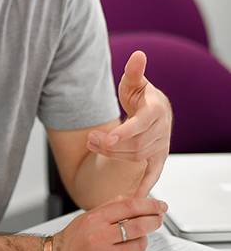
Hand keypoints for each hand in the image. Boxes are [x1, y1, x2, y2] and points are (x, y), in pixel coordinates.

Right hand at [54, 195, 167, 250]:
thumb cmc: (73, 238)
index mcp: (95, 219)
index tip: (160, 205)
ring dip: (143, 241)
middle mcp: (100, 237)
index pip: (129, 207)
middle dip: (154, 221)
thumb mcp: (86, 217)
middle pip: (138, 226)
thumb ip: (108, 207)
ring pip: (140, 246)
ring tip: (137, 238)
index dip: (149, 204)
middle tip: (158, 219)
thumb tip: (129, 198)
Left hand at [87, 51, 171, 196]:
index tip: (106, 138)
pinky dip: (146, 185)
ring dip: (112, 154)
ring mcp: (161, 145)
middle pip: (134, 144)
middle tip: (88, 139)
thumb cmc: (141, 94)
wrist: (154, 108)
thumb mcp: (134, 81)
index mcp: (156, 111)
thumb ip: (134, 71)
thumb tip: (138, 55)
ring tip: (92, 144)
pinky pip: (154, 173)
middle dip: (109, 144)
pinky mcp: (158, 157)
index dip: (123, 133)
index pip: (140, 125)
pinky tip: (136, 196)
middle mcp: (161, 130)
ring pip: (135, 156)